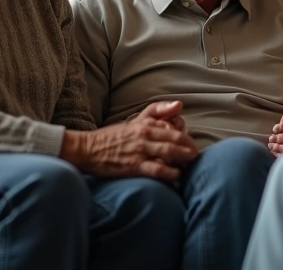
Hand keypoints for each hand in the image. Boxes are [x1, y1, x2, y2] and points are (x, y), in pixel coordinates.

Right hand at [61, 101, 197, 180]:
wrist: (87, 149)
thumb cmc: (112, 137)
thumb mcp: (134, 121)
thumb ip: (156, 112)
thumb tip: (180, 105)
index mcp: (145, 123)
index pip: (174, 127)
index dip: (186, 137)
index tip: (190, 145)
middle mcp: (145, 134)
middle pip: (176, 139)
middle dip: (190, 148)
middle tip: (195, 156)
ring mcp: (140, 150)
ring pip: (170, 152)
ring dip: (184, 159)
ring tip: (190, 165)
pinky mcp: (134, 166)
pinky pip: (158, 169)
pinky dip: (170, 173)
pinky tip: (176, 177)